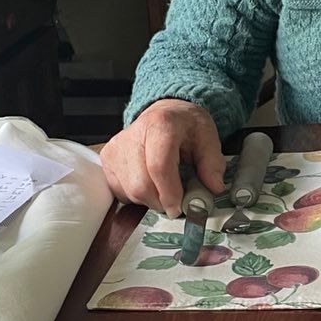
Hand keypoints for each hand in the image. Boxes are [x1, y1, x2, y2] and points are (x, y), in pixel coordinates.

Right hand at [100, 99, 225, 216]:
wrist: (165, 112)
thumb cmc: (186, 126)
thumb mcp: (208, 138)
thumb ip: (213, 164)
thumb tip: (213, 188)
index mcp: (161, 125)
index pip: (159, 166)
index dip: (169, 192)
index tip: (178, 208)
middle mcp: (133, 134)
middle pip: (141, 184)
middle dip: (161, 201)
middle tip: (176, 200)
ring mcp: (116, 148)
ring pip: (130, 191)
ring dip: (150, 199)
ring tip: (163, 186)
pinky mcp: (107, 159)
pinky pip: (120, 191)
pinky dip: (137, 196)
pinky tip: (149, 182)